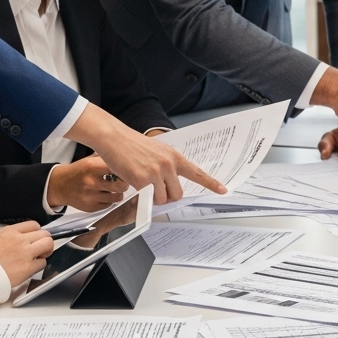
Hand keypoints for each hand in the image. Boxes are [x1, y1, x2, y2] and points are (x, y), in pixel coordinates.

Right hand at [0, 220, 55, 285]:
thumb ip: (11, 238)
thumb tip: (24, 240)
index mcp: (9, 232)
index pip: (34, 224)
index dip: (37, 233)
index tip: (36, 238)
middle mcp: (19, 239)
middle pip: (44, 233)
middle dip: (44, 241)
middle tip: (40, 249)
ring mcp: (25, 253)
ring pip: (48, 244)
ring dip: (46, 251)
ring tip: (39, 257)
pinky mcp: (28, 267)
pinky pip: (43, 263)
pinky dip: (39, 265)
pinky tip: (30, 268)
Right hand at [46, 155, 128, 210]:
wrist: (59, 186)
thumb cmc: (77, 171)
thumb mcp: (89, 160)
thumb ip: (105, 159)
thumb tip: (124, 158)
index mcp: (92, 167)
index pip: (117, 169)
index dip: (125, 170)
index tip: (126, 171)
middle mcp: (92, 182)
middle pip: (121, 186)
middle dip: (125, 184)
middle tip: (123, 182)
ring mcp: (91, 196)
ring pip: (117, 198)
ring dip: (118, 193)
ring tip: (115, 189)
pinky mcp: (90, 207)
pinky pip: (108, 205)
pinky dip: (109, 201)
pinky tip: (105, 195)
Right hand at [65, 103, 225, 204]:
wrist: (114, 138)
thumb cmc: (132, 144)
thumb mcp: (157, 151)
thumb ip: (166, 166)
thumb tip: (168, 184)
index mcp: (174, 157)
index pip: (197, 172)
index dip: (211, 183)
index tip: (223, 190)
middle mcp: (169, 165)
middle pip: (177, 194)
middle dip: (168, 197)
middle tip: (157, 192)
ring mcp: (156, 173)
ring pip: (162, 199)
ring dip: (154, 199)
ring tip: (143, 186)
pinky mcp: (142, 180)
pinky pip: (148, 199)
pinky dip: (142, 198)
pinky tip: (135, 185)